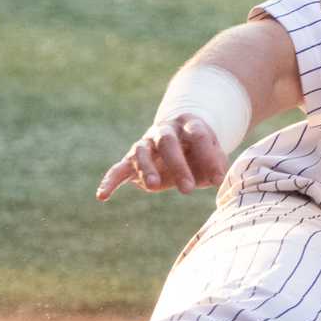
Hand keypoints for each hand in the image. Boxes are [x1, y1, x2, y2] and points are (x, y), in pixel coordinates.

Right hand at [95, 115, 227, 199]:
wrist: (181, 138)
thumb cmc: (201, 152)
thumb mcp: (214, 156)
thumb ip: (216, 165)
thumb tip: (217, 178)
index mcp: (189, 124)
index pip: (198, 135)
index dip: (209, 157)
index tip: (217, 180)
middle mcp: (165, 130)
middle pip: (167, 141)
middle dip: (178, 165)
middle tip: (188, 189)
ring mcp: (146, 143)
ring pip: (141, 151)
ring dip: (147, 169)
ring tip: (154, 187)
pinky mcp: (131, 159)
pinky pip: (118, 168)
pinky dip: (110, 181)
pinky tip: (102, 196)